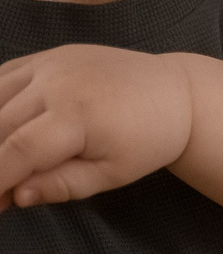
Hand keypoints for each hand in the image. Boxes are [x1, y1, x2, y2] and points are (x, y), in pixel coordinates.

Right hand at [0, 44, 194, 208]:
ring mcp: (49, 64)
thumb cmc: (149, 139)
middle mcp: (56, 82)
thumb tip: (17, 196)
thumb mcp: (114, 173)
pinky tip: (0, 130)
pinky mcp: (46, 57)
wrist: (174, 94)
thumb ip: (63, 184)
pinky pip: (1, 77)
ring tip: (1, 164)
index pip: (18, 150)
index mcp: (77, 114)